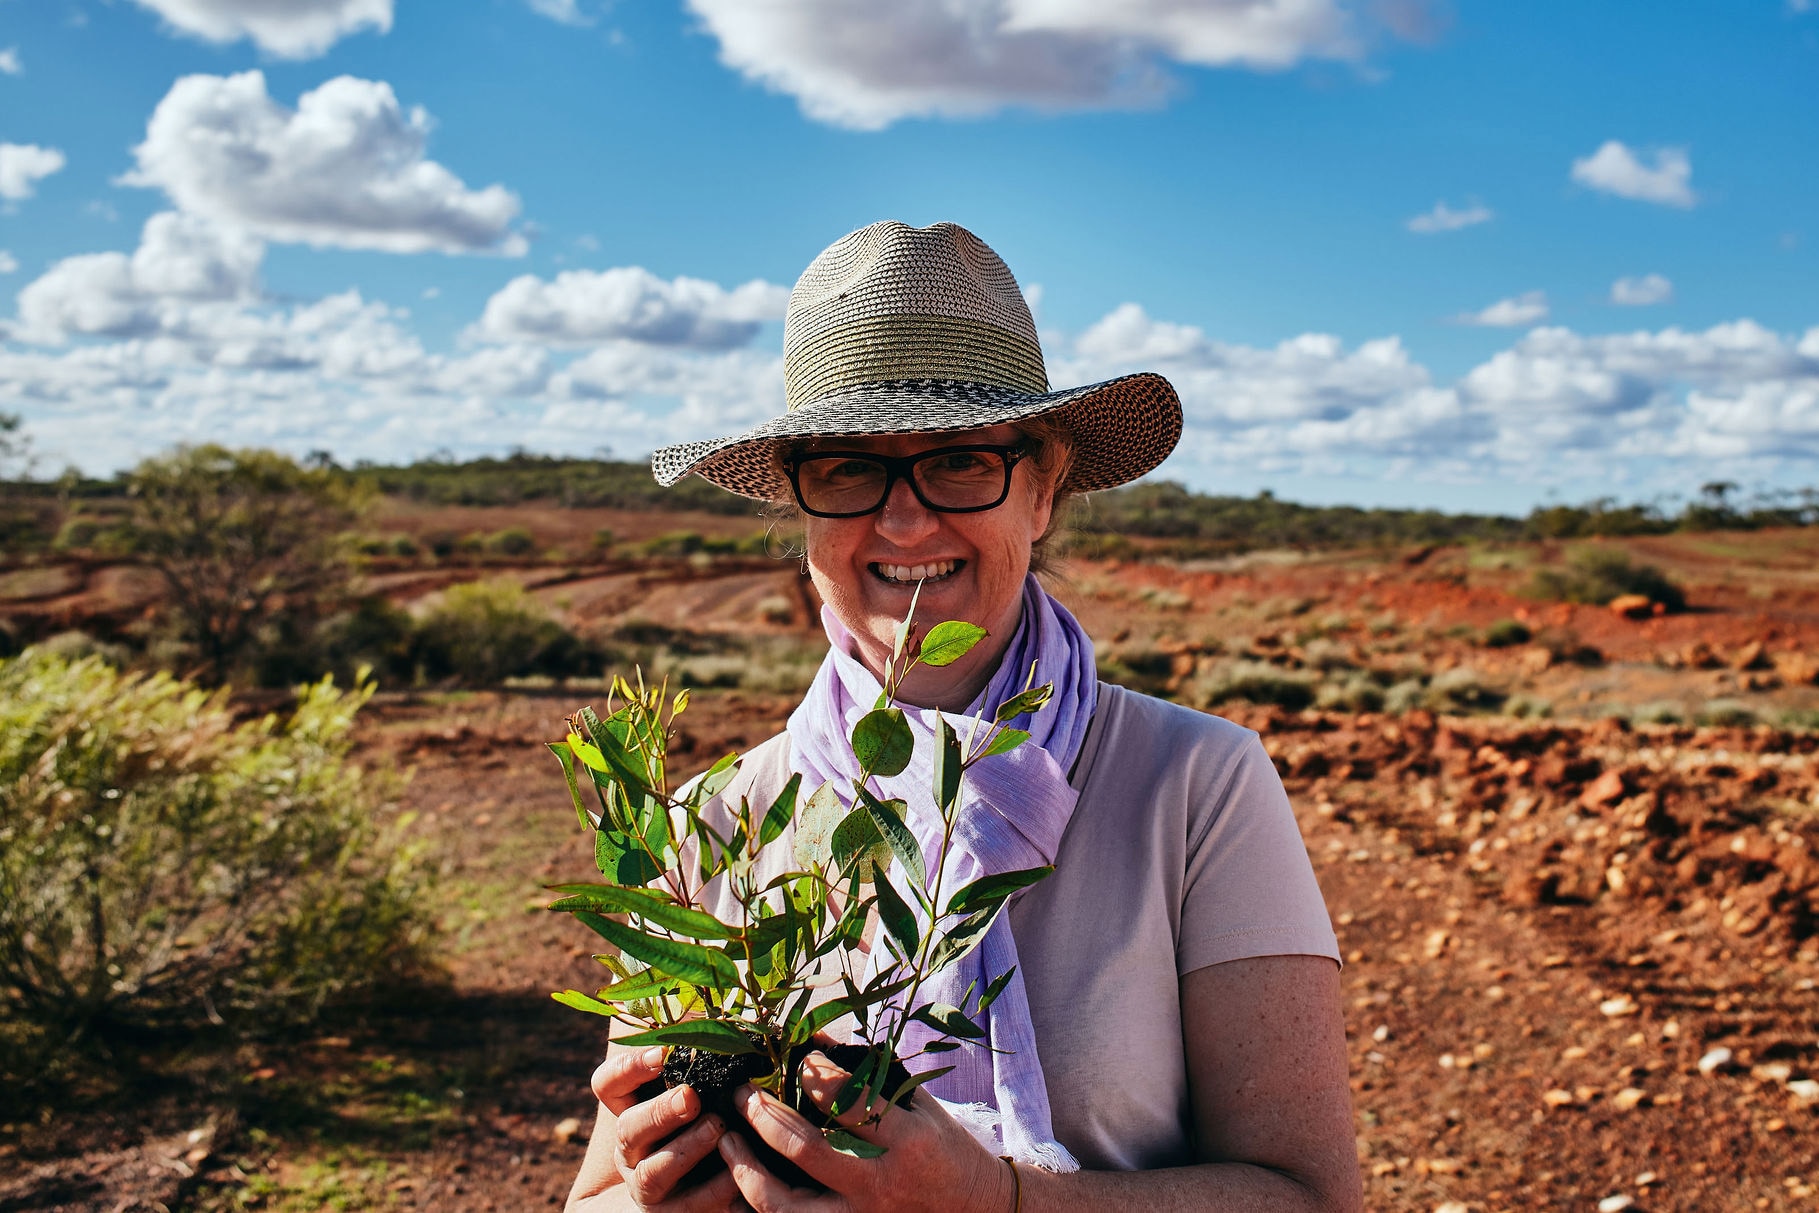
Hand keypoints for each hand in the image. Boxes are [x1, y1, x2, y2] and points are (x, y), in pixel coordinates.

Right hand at [586, 1044, 741, 1210]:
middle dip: (660, 1112)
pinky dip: (716, 1190)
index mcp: (631, 1108)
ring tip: (718, 1129)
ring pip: (652, 1173)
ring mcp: (649, 1185)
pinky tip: (739, 1173)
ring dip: (686, 1149)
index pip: (607, 1084)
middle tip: (691, 1097)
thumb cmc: (713, 1112)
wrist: (707, 1183)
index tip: (661, 1054)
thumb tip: (715, 1004)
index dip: (628, 1068)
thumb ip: (701, 1043)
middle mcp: (633, 1148)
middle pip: (627, 1129)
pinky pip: (690, 1207)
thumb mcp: (703, 1078)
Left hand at [716, 1051, 1011, 1212]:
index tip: (797, 1058)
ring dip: (748, 1170)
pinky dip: (758, 1205)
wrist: (975, 1210)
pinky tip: (739, 1181)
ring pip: (787, 1205)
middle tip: (743, 1092)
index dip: (815, 1076)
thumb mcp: (917, 1104)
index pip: (849, 1103)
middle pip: (807, 1151)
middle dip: (765, 1116)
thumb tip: (814, 1041)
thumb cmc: (945, 1149)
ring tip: (728, 1140)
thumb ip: (869, 1076)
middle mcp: (880, 1182)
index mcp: (906, 1140)